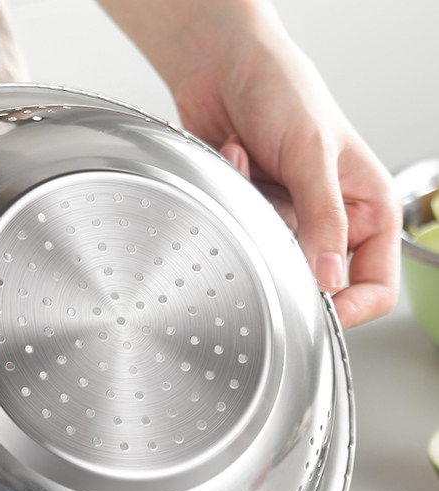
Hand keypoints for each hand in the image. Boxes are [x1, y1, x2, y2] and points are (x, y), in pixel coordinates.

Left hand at [98, 0, 401, 327]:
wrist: (224, 67)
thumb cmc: (281, 90)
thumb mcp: (312, 154)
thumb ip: (323, 221)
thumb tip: (328, 280)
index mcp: (367, 207)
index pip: (375, 284)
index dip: (352, 307)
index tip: (319, 312)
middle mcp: (331, 220)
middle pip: (317, 282)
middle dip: (288, 255)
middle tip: (273, 225)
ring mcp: (289, 220)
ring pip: (273, 260)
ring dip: (256, 216)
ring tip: (254, 166)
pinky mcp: (254, 216)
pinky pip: (242, 235)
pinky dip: (235, 198)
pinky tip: (236, 157)